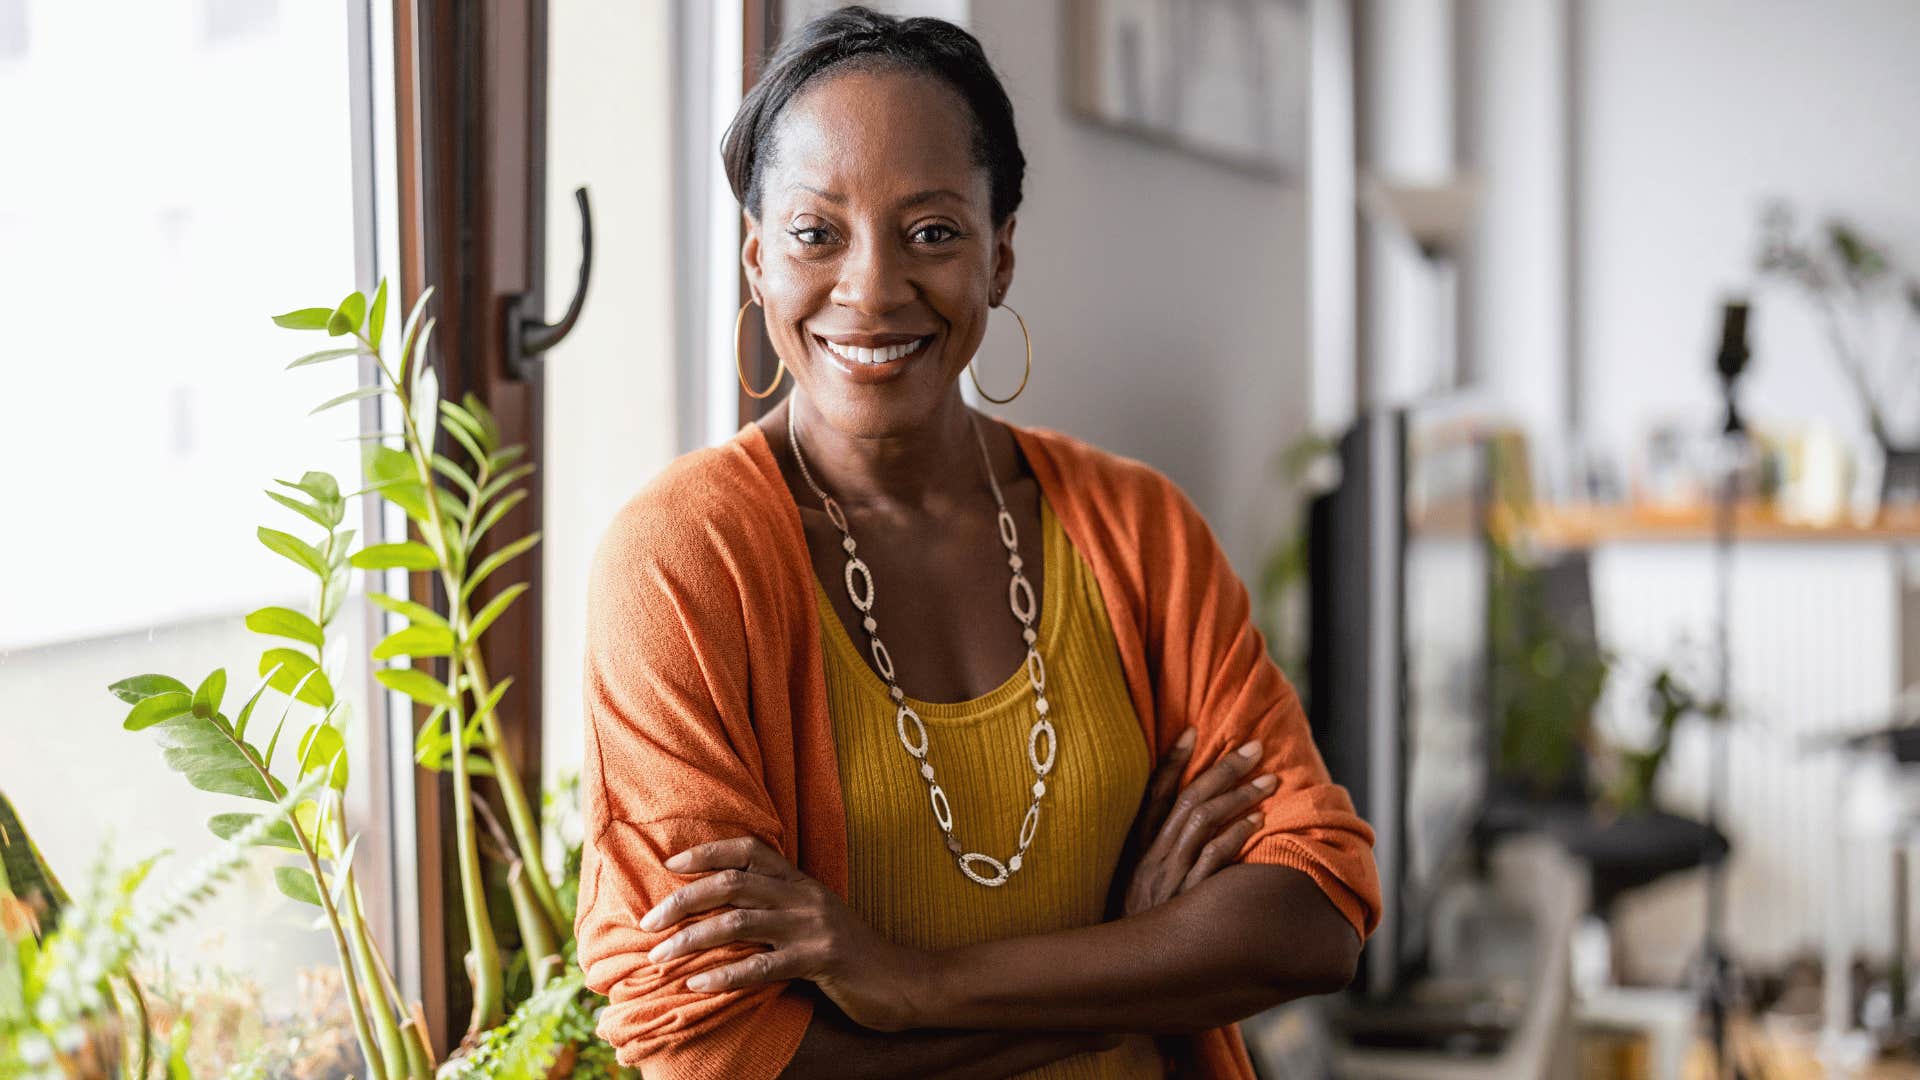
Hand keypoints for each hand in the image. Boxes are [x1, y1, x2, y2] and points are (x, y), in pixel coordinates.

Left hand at [640, 835, 928, 1031]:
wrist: (902, 981)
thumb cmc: (849, 955)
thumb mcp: (812, 919)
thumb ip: (776, 908)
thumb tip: (720, 912)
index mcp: (800, 881)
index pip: (749, 848)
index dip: (707, 851)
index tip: (670, 863)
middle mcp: (804, 895)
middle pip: (732, 883)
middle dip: (683, 899)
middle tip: (647, 922)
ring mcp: (813, 926)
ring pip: (739, 922)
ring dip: (692, 938)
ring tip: (659, 956)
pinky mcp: (822, 960)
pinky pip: (763, 966)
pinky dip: (725, 975)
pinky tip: (698, 984)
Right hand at [1110, 729, 1274, 917]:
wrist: (1125, 979)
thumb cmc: (1139, 932)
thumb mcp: (1137, 890)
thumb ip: (1157, 858)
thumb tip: (1188, 827)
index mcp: (1136, 851)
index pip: (1153, 794)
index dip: (1172, 761)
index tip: (1193, 732)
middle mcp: (1151, 858)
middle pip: (1187, 800)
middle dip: (1222, 770)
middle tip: (1254, 748)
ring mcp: (1169, 878)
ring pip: (1203, 822)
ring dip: (1238, 796)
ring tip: (1269, 780)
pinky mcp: (1187, 902)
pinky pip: (1212, 861)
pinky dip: (1235, 836)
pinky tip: (1258, 822)